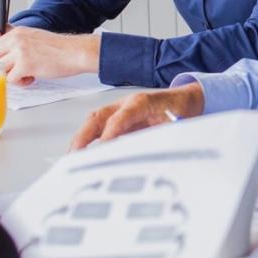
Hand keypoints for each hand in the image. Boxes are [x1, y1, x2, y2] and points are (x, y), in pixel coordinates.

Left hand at [0, 27, 98, 85]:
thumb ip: (20, 44)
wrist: (75, 52)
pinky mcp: (25, 65)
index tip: (11, 63)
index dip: (1, 57)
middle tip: (16, 70)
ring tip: (25, 75)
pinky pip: (10, 79)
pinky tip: (31, 79)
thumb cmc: (60, 48)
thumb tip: (8, 57)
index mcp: (18, 32)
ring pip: (0, 68)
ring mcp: (19, 52)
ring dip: (11, 75)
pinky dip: (20, 82)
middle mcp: (16, 40)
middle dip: (2, 66)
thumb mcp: (35, 38)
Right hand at [69, 83, 204, 150]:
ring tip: (72, 157)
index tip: (103, 148)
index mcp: (142, 102)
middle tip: (75, 155)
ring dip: (81, 138)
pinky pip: (98, 127)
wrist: (185, 99)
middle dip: (84, 136)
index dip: (111, 133)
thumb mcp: (177, 123)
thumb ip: (161, 135)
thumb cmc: (180, 110)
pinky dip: (87, 140)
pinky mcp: (117, 119)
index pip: (121, 117)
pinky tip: (81, 154)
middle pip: (99, 117)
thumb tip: (148, 153)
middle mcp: (126, 104)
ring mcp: (119, 110)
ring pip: (95, 121)